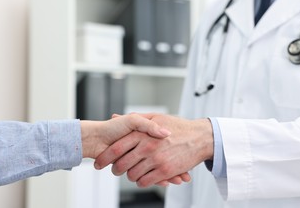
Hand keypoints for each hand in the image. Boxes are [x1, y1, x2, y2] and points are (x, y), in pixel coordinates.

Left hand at [94, 114, 213, 186]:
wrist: (200, 137)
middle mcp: (148, 147)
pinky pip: (145, 182)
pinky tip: (144, 177)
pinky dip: (141, 182)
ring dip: (130, 176)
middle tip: (116, 170)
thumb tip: (116, 117)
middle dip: (115, 170)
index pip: (117, 148)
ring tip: (132, 172)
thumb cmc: (179, 126)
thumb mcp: (157, 117)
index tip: (99, 162)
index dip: (105, 157)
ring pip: (133, 175)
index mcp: (143, 133)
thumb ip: (136, 119)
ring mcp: (156, 160)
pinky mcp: (165, 171)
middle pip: (122, 164)